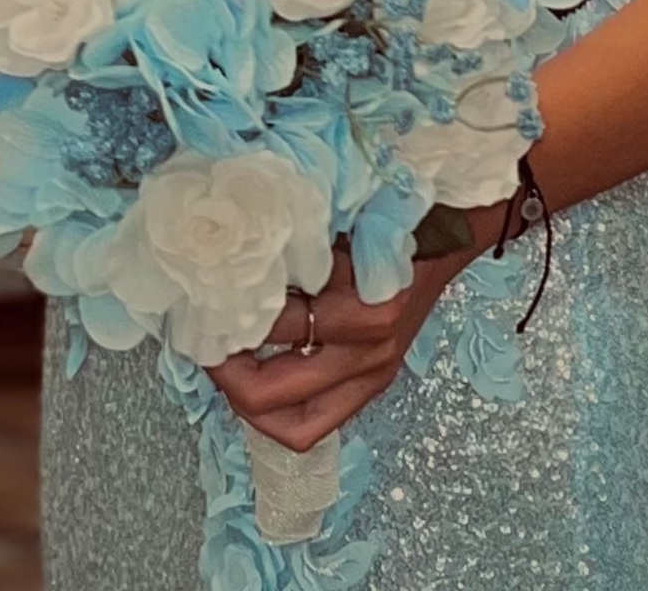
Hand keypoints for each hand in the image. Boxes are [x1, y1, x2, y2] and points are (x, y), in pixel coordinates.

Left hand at [207, 247, 472, 452]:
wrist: (449, 236)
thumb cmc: (392, 223)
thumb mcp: (338, 229)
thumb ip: (292, 252)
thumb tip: (225, 264)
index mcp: (362, 312)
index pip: (271, 331)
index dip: (226, 322)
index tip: (198, 306)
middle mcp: (368, 354)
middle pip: (272, 395)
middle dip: (224, 376)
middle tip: (201, 346)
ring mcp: (373, 375)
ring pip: (295, 424)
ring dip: (248, 400)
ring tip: (224, 369)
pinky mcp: (374, 382)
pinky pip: (316, 419)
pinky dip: (280, 408)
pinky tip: (258, 376)